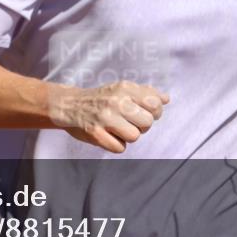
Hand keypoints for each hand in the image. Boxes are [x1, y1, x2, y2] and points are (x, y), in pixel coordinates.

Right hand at [48, 80, 169, 152]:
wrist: (70, 105)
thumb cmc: (101, 99)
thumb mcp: (122, 89)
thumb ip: (145, 93)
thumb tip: (166, 99)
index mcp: (125, 88)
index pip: (155, 104)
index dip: (155, 112)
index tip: (145, 113)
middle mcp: (116, 102)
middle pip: (148, 123)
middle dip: (142, 125)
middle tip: (130, 121)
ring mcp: (105, 118)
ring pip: (135, 137)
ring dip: (129, 136)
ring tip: (118, 128)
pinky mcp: (96, 134)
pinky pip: (120, 148)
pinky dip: (116, 144)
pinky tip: (109, 135)